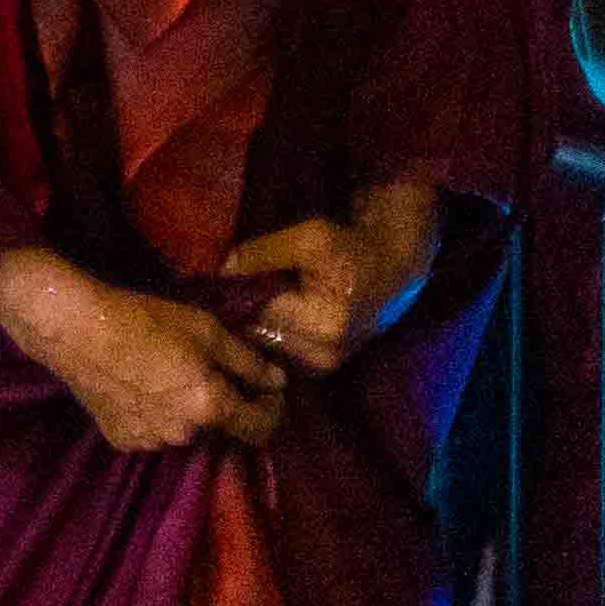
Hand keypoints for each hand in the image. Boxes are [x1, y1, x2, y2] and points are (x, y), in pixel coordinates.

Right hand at [0, 248, 284, 453]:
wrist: (74, 328)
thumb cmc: (143, 320)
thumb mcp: (205, 329)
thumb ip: (248, 361)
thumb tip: (278, 382)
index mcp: (211, 408)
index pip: (262, 427)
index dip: (272, 409)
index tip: (266, 390)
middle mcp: (186, 435)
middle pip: (219, 427)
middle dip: (220, 404)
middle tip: (204, 371)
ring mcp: (151, 441)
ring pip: (184, 431)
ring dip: (186, 412)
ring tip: (165, 377)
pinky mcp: (121, 439)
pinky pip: (152, 432)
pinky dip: (153, 416)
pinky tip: (137, 387)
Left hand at [227, 180, 438, 377]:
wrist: (392, 271)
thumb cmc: (350, 249)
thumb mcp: (308, 238)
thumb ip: (261, 253)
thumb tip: (219, 270)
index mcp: (322, 326)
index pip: (255, 311)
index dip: (231, 291)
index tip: (212, 277)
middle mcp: (322, 355)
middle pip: (256, 332)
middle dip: (237, 308)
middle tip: (220, 286)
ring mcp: (322, 365)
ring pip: (263, 343)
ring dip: (250, 321)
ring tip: (245, 294)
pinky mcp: (320, 366)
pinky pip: (277, 349)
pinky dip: (266, 330)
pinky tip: (264, 308)